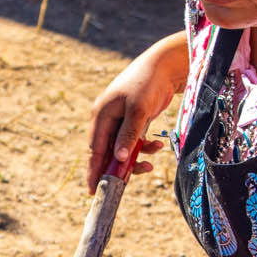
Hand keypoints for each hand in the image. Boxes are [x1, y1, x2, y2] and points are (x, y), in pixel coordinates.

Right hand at [85, 31, 185, 191]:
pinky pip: (134, 142)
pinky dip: (144, 147)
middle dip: (119, 167)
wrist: (164, 66)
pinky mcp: (133, 121)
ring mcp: (120, 120)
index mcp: (101, 115)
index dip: (94, 170)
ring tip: (152, 161)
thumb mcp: (138, 110)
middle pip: (108, 152)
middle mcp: (107, 119)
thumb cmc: (147, 83)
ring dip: (136, 158)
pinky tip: (157, 145)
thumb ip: (128, 135)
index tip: (92, 190)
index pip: (95, 149)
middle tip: (127, 183)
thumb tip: (119, 159)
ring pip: (123, 149)